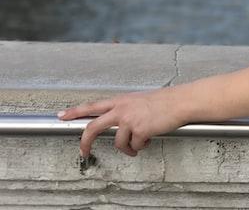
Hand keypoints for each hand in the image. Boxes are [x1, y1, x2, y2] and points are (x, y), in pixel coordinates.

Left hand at [56, 89, 187, 158]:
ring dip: (128, 148)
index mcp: (121, 100)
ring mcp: (129, 120)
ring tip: (138, 144)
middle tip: (83, 152)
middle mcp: (122, 109)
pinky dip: (142, 145)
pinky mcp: (139, 130)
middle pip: (93, 127)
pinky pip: (135, 146)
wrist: (181, 102)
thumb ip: (126, 110)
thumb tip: (119, 125)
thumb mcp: (140, 101)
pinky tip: (149, 138)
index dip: (75, 111)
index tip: (62, 115)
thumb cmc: (165, 101)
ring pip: (118, 143)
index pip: (92, 105)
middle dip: (85, 142)